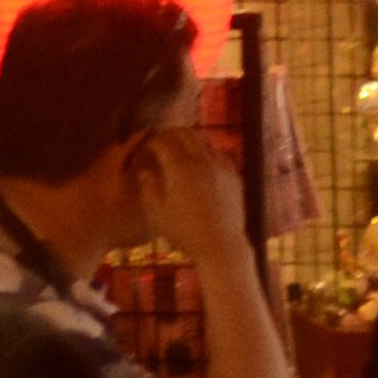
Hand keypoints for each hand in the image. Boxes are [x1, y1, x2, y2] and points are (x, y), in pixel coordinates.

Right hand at [131, 124, 250, 256]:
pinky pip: (218, 152)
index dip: (154, 140)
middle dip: (171, 134)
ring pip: (204, 140)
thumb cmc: (183, 231)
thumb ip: (148, 188)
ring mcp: (221, 165)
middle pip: (186, 134)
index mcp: (181, 167)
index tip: (147, 145)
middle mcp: (202, 160)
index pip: (165, 142)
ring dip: (190, 138)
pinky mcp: (233, 173)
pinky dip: (206, 149)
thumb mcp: (157, 213)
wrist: (219, 243)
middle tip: (162, 140)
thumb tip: (144, 171)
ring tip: (180, 145)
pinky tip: (202, 158)